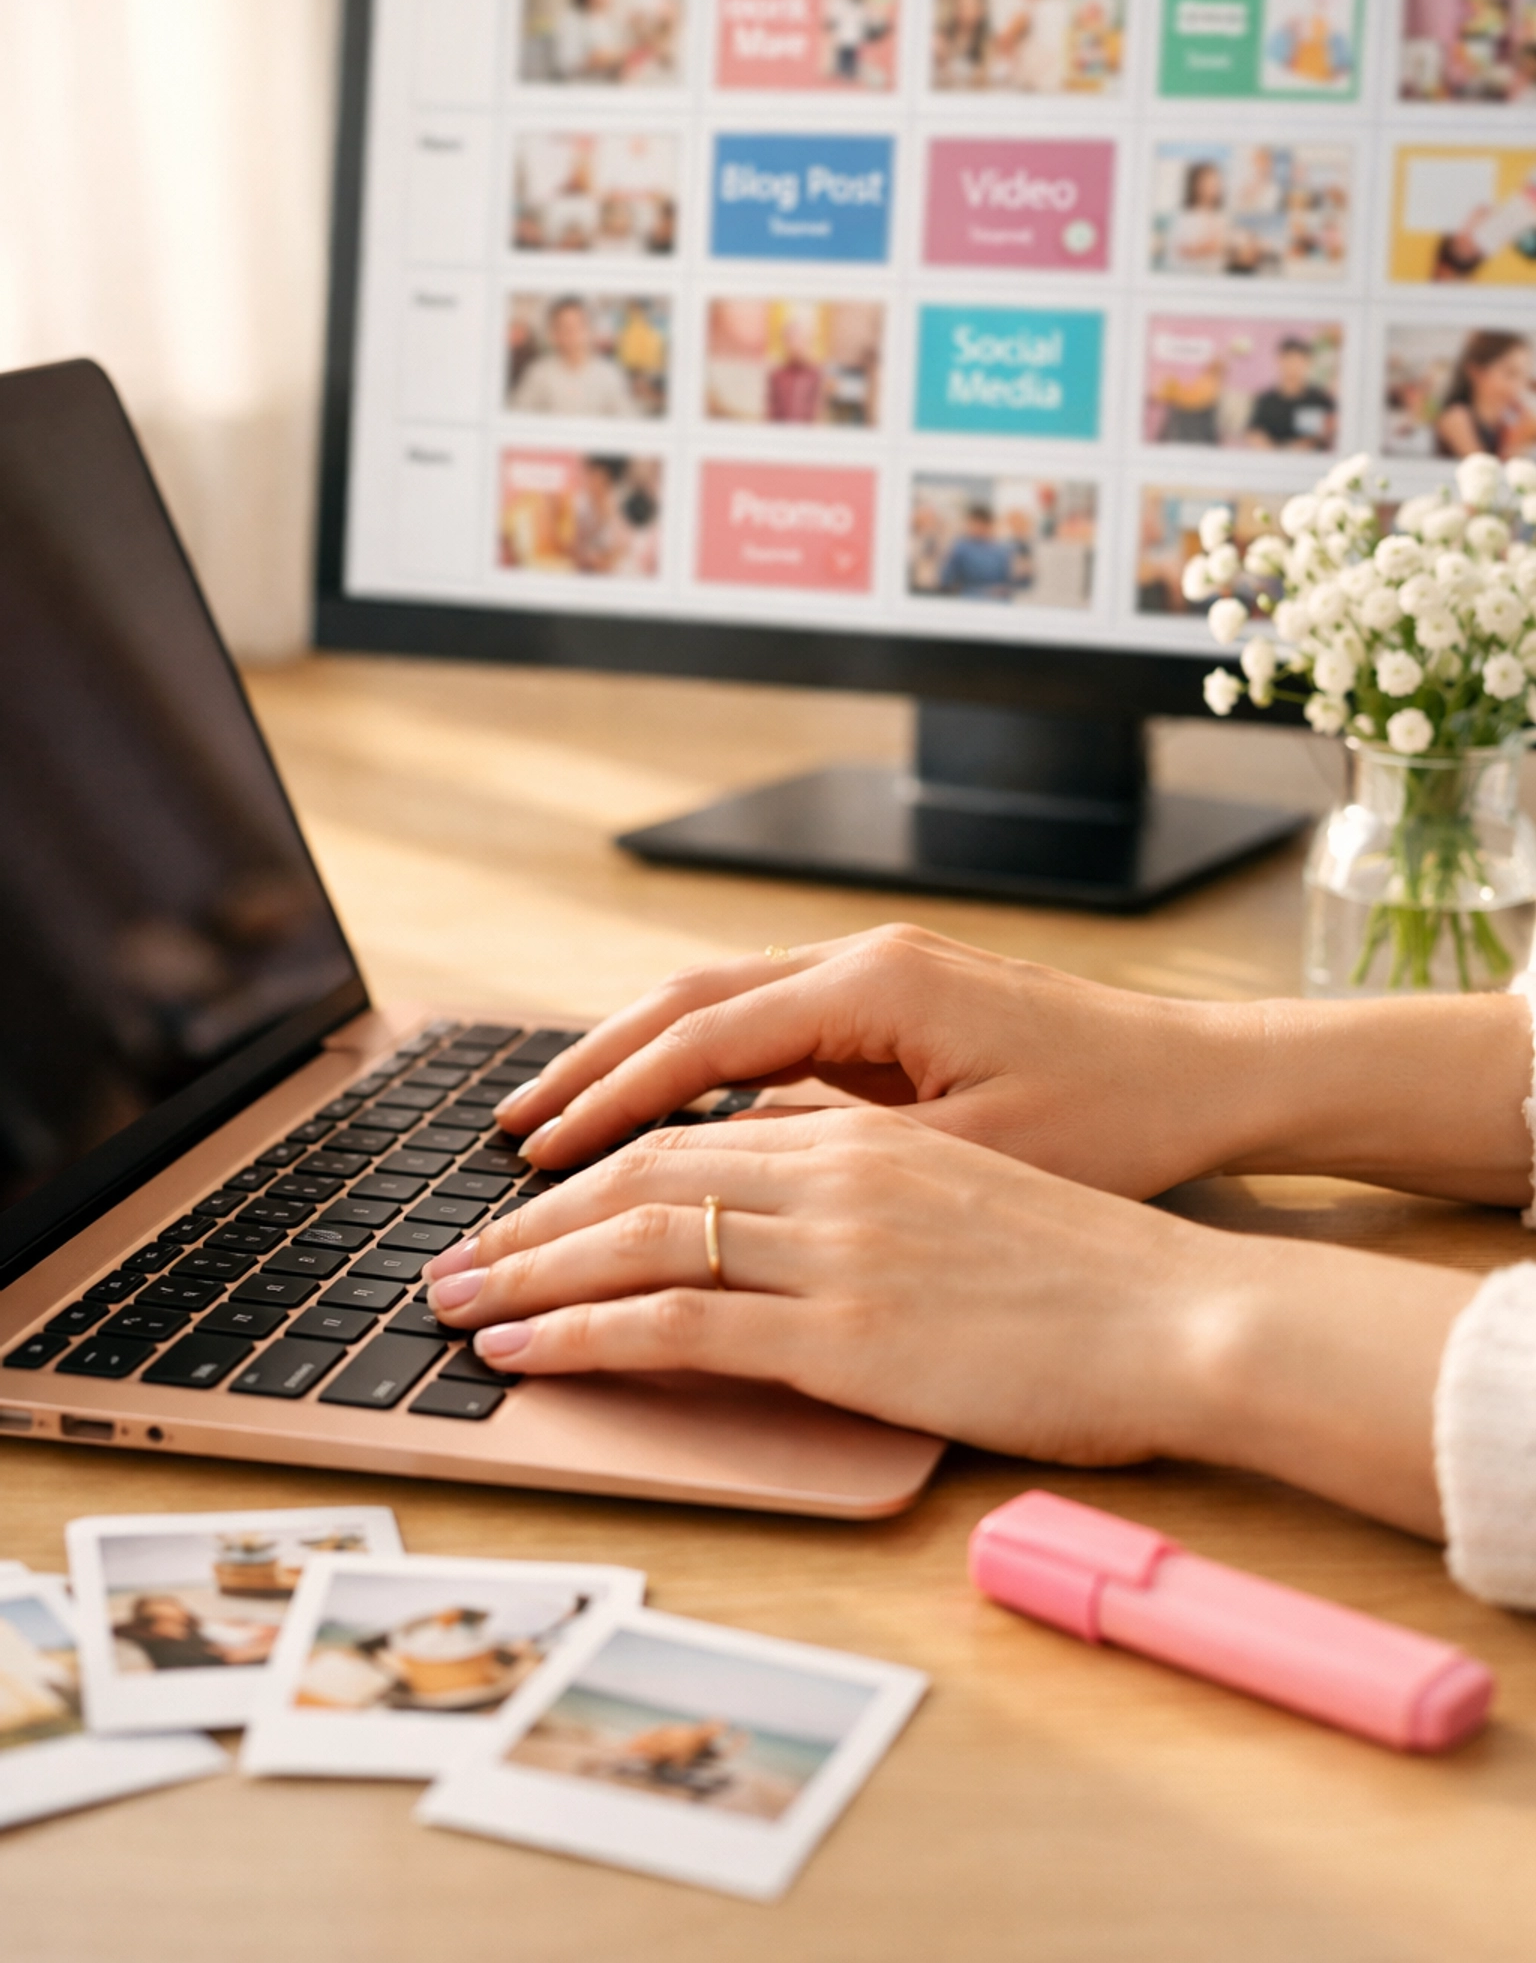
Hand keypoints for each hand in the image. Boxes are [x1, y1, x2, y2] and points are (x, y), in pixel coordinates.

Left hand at [427, 1109, 1211, 1462]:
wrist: (1185, 1313)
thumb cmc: (1094, 1270)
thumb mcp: (970, 1195)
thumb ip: (871, 1193)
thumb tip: (790, 1215)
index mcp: (862, 1134)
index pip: (691, 1133)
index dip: (596, 1162)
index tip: (530, 1196)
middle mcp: (832, 1172)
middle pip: (641, 1174)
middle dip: (532, 1215)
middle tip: (454, 1251)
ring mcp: (832, 1248)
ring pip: (637, 1238)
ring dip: (527, 1271)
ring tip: (452, 1300)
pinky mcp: (841, 1332)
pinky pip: (675, 1325)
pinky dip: (580, 1334)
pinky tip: (523, 1349)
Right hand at [495, 924, 1248, 1200]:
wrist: (1211, 1077)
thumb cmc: (1118, 1122)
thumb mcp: (981, 1155)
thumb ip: (848, 1155)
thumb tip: (726, 1164)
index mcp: (880, 987)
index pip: (704, 1035)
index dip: (613, 1097)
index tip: (539, 1151)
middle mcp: (866, 962)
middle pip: (689, 1000)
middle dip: (593, 1065)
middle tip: (511, 1131)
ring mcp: (879, 977)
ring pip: (720, 1004)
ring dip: (636, 1060)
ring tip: (558, 1122)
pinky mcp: (895, 1008)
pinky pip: (767, 1027)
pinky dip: (698, 1067)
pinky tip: (664, 1116)